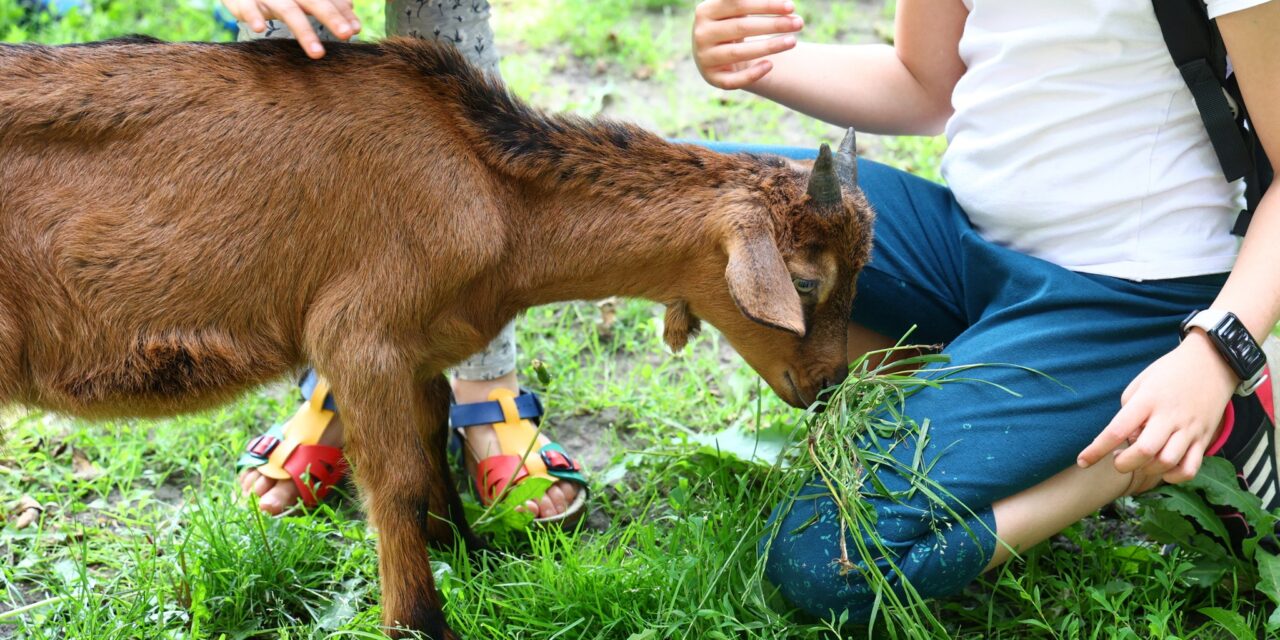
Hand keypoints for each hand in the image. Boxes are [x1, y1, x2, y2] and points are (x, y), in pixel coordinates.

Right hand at [221, 0, 359, 58]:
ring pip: (288, 11)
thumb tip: (353, 18)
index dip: (342, 12)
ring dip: (304, 31)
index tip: (356, 29)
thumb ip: (329, 5)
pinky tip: (260, 29)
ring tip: (318, 53)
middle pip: (314, 2)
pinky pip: (249, 8)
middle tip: (347, 34)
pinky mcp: (244, 0)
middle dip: (331, 17)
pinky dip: (253, 16)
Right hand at [692, 0, 803, 89]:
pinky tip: (771, 65)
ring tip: (793, 41)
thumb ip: (751, 2)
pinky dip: (752, 74)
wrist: (713, 51)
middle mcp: (701, 34)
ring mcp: (704, 58)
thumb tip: (784, 2)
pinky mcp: (712, 78)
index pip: (739, 4)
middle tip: (799, 23)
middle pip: (741, 28)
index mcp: (706, 11)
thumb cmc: (731, 24)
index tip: (791, 6)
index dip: (766, 5)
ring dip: (769, 47)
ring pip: (739, 53)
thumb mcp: (735, 9)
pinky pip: (733, 80)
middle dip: (774, 25)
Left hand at [1077, 331, 1237, 493]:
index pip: (1117, 430)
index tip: (1082, 461)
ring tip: (1140, 461)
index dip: (1097, 450)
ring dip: (1147, 469)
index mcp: (1148, 400)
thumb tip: (1124, 440)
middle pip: (1144, 451)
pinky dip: (1174, 476)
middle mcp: (1169, 416)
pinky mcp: (1205, 438)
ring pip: (1167, 462)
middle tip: (1118, 459)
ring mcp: (1189, 429)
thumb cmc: (1169, 372)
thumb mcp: (1140, 384)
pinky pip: (1190, 469)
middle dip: (1124, 464)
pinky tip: (1163, 469)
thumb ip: (1128, 412)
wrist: (1212, 362)